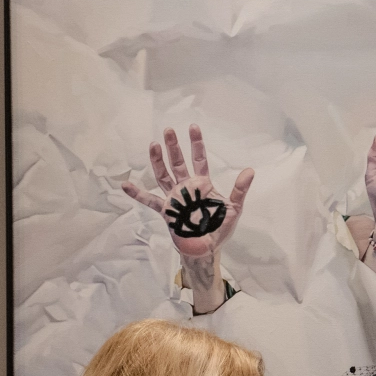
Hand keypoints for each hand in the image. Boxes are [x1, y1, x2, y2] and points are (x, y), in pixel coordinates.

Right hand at [122, 124, 253, 258]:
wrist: (207, 249)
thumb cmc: (221, 229)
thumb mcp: (234, 208)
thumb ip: (240, 189)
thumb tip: (250, 170)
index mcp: (202, 184)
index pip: (198, 159)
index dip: (196, 143)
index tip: (193, 127)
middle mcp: (186, 187)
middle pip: (178, 163)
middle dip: (173, 147)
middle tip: (169, 130)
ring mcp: (174, 198)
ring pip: (163, 175)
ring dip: (158, 161)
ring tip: (153, 144)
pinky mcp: (166, 211)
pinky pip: (149, 201)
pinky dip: (137, 193)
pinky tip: (125, 185)